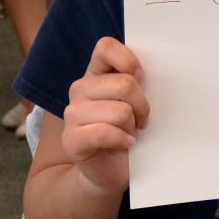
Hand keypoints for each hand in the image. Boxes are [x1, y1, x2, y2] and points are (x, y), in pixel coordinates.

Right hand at [62, 37, 149, 195]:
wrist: (111, 171)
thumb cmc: (128, 131)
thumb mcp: (136, 102)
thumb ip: (137, 82)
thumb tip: (147, 73)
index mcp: (96, 73)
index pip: (105, 47)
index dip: (128, 60)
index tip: (142, 78)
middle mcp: (80, 89)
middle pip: (124, 83)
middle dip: (142, 105)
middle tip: (141, 120)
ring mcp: (72, 113)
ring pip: (120, 111)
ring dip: (132, 126)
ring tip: (129, 133)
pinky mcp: (71, 138)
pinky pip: (105, 132)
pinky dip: (123, 140)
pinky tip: (125, 144)